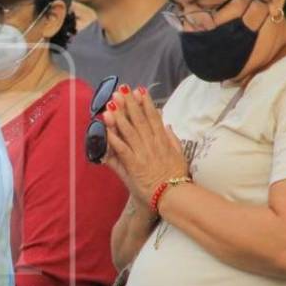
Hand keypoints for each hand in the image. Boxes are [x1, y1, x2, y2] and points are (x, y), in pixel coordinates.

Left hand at [102, 86, 187, 206]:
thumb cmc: (176, 178)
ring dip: (119, 117)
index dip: (146, 103)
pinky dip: (113, 138)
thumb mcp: (179, 155)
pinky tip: (105, 128)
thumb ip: (173, 139)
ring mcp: (142, 154)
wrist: (174, 196)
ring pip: (129, 131)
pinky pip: (122, 149)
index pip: (153, 117)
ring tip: (111, 104)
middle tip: (121, 90)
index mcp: (162, 141)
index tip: (139, 90)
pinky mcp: (134, 165)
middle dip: (130, 104)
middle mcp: (152, 144)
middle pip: (139, 120)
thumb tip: (167, 125)